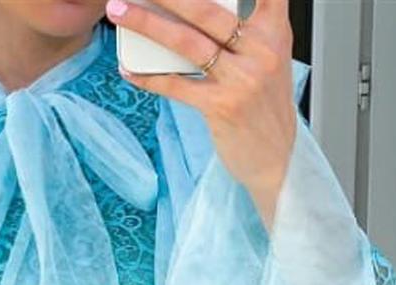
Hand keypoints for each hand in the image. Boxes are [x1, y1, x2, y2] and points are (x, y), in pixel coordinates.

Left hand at [105, 0, 297, 226]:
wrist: (276, 158)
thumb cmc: (264, 107)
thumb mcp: (268, 59)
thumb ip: (245, 30)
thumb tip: (188, 12)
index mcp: (274, 31)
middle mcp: (261, 49)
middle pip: (206, 9)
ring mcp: (241, 79)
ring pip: (185, 42)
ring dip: (146, 24)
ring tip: (119, 11)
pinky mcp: (221, 107)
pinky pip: (175, 85)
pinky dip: (147, 77)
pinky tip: (127, 69)